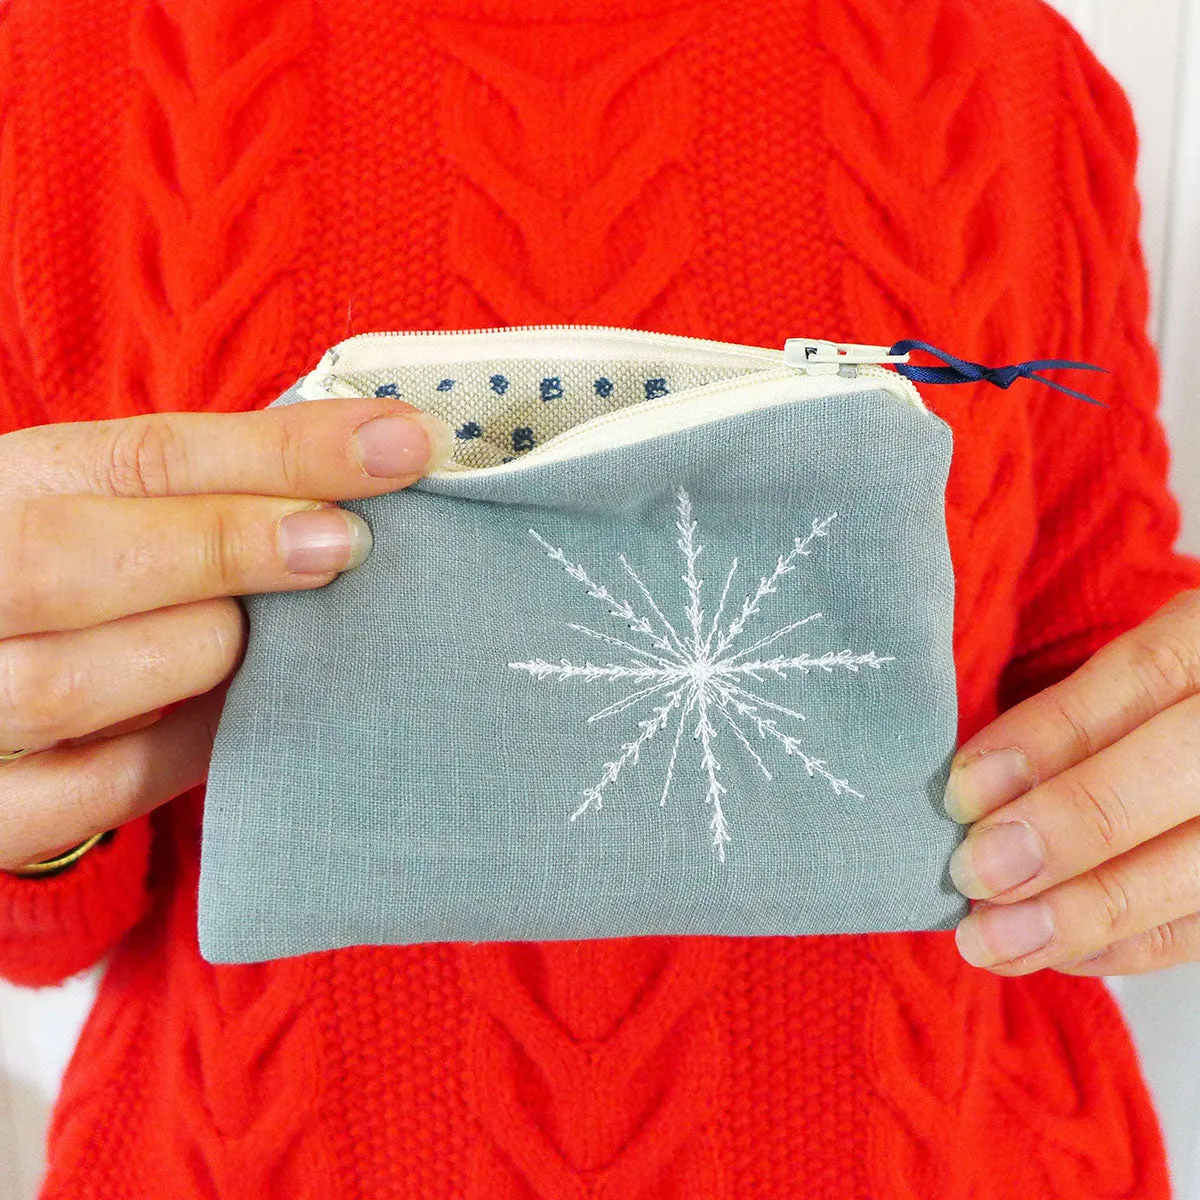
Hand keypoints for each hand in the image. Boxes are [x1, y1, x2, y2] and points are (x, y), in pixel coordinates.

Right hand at [0, 397, 452, 868]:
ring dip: (203, 654)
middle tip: (343, 545)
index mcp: (6, 491)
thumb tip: (382, 453)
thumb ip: (223, 484)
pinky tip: (233, 717)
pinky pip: (95, 789)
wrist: (12, 662)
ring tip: (270, 639)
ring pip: (73, 685)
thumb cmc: (94, 575)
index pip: (138, 456)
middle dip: (227, 548)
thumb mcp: (126, 503)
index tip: (394, 449)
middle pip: (69, 560)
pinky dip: (183, 751)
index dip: (278, 452)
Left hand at [943, 588, 1199, 974]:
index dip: (1049, 737)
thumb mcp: (1133, 665)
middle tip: (974, 874)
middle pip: (1178, 774)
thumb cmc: (1163, 695)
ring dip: (1087, 914)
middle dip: (1066, 832)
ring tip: (995, 940)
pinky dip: (1131, 945)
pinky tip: (1056, 952)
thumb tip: (974, 788)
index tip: (963, 791)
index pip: (1144, 677)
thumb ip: (1075, 710)